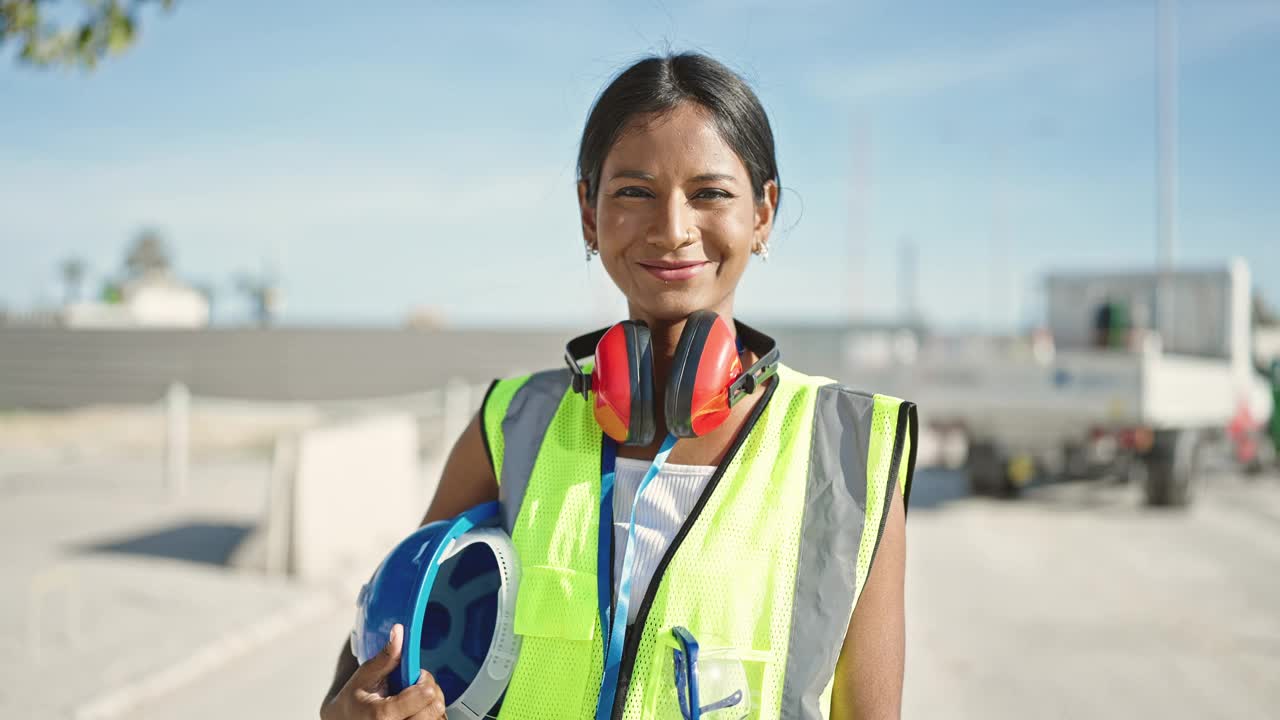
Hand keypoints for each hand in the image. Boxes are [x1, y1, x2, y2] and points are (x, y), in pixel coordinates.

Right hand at [320, 624, 447, 719]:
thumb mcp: (365, 675)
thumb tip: (399, 632)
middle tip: (414, 686)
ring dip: (431, 703)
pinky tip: (416, 708)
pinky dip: (428, 712)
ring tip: (414, 697)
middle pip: (434, 707)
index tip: (415, 675)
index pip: (426, 694)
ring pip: (437, 716)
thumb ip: (386, 657)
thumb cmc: (353, 702)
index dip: (424, 679)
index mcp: (383, 715)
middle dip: (430, 690)